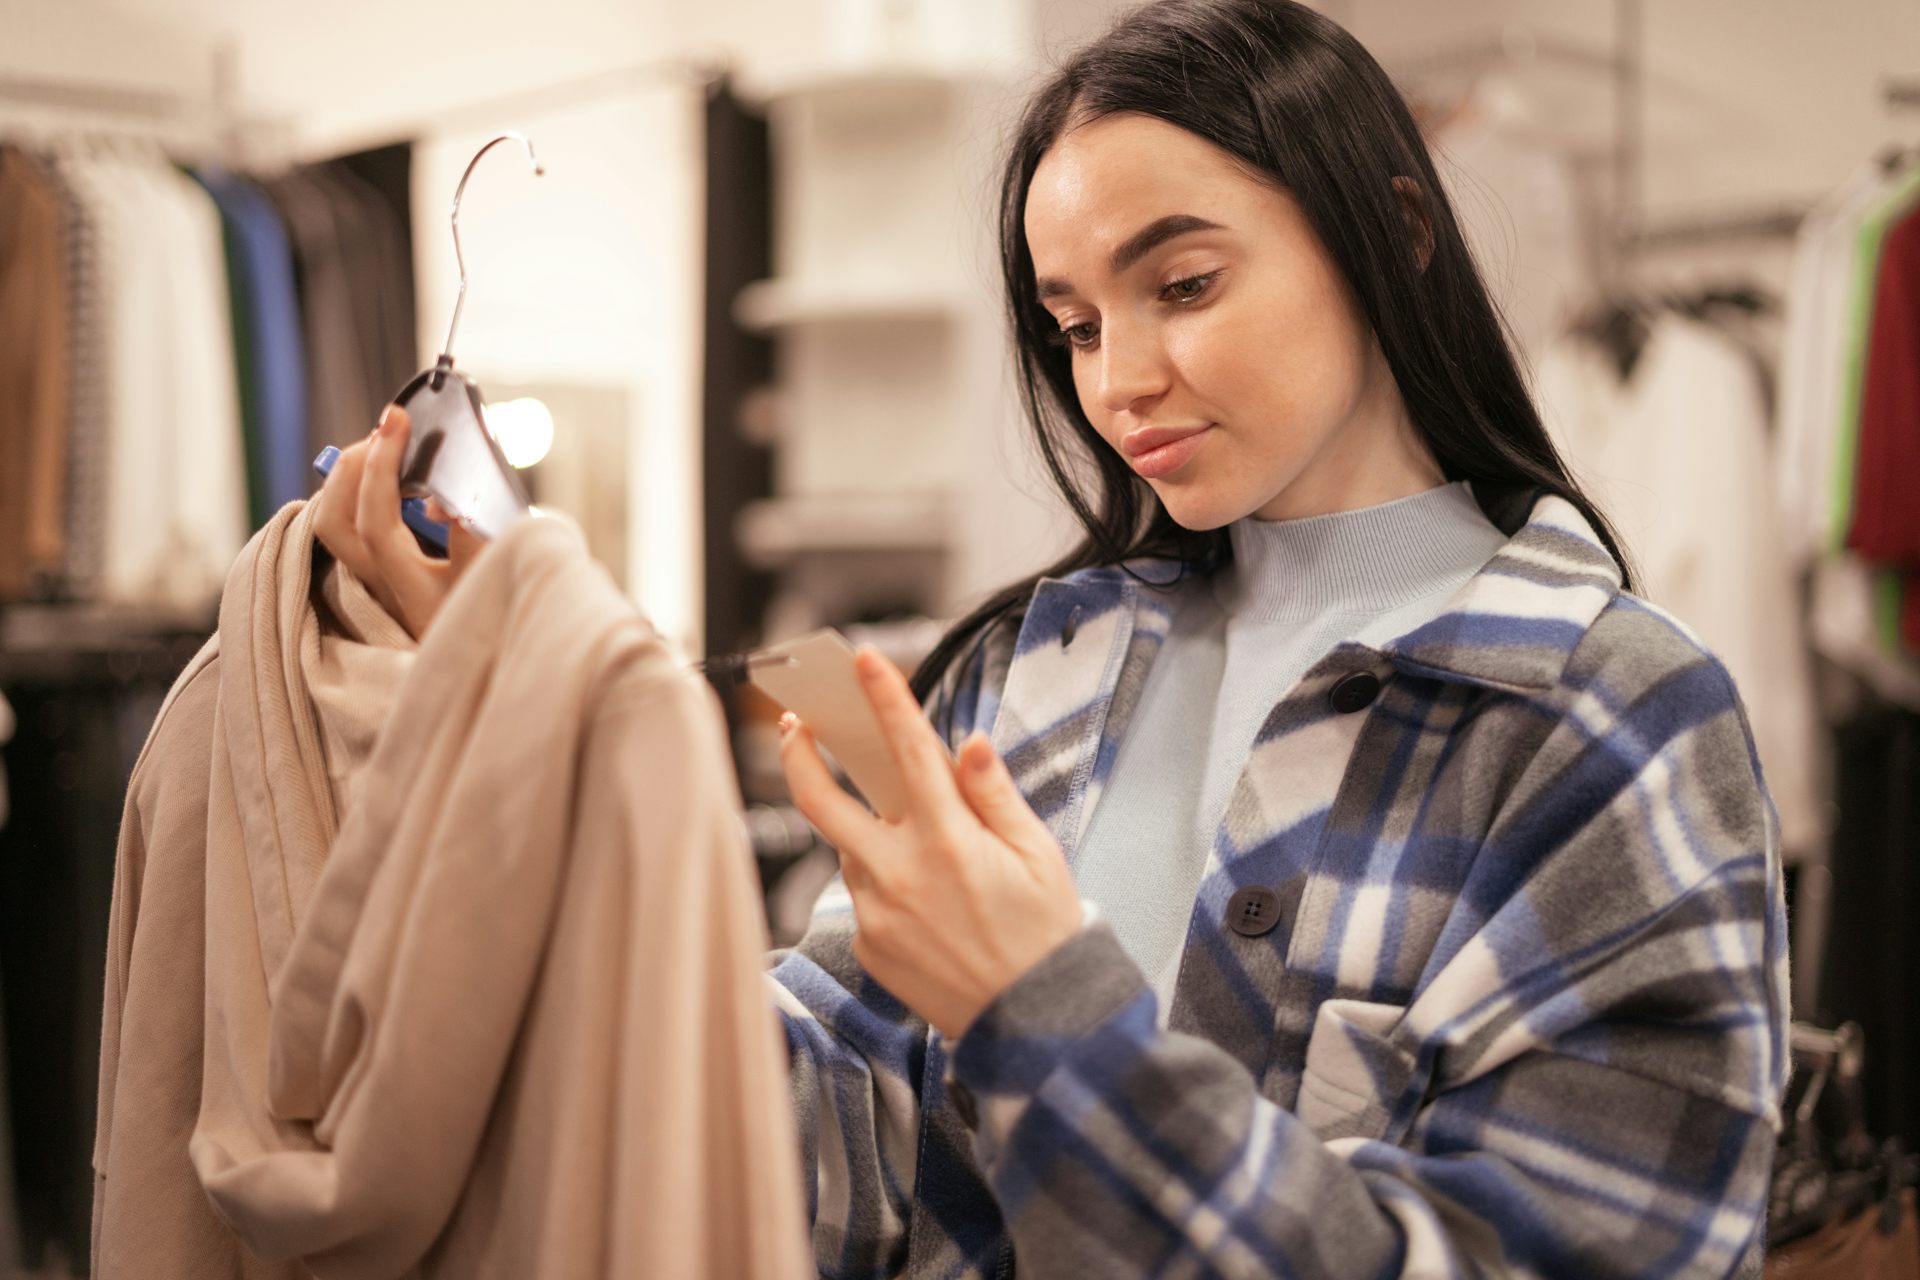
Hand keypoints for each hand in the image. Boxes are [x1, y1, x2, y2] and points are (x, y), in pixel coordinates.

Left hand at [311, 405, 485, 638]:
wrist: (492, 673)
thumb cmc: (502, 629)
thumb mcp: (499, 585)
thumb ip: (474, 542)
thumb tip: (442, 502)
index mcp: (410, 591)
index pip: (375, 519)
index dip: (382, 463)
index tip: (397, 420)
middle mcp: (384, 592)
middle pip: (333, 522)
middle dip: (351, 467)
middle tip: (384, 434)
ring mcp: (381, 591)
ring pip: (337, 531)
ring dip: (351, 483)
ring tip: (386, 453)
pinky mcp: (389, 588)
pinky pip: (357, 536)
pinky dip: (365, 501)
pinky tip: (398, 488)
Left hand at [777, 647, 1084, 1039]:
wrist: (1034, 1025)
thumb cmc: (1045, 932)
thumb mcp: (1039, 854)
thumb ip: (994, 794)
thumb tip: (966, 743)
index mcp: (949, 840)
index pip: (907, 751)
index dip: (885, 699)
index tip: (863, 662)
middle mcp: (900, 874)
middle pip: (821, 801)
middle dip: (801, 755)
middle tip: (795, 725)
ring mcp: (877, 913)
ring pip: (848, 849)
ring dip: (865, 830)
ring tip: (913, 839)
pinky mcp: (868, 947)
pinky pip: (863, 897)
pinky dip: (883, 881)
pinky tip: (926, 901)